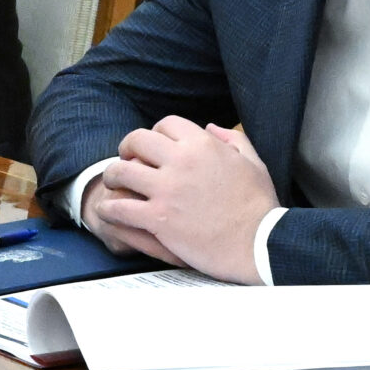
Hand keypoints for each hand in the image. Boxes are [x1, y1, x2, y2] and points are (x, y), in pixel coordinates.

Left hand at [93, 116, 276, 282]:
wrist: (260, 244)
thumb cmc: (260, 207)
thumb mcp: (254, 163)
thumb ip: (233, 140)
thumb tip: (211, 127)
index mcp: (204, 145)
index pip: (166, 124)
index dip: (155, 134)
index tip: (153, 148)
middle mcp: (181, 161)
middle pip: (136, 140)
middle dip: (127, 149)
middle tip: (125, 161)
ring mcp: (167, 190)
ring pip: (120, 171)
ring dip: (112, 177)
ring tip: (112, 185)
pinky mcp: (158, 218)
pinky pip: (119, 207)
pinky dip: (109, 208)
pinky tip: (110, 212)